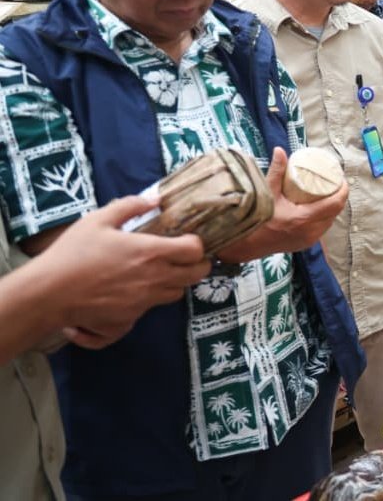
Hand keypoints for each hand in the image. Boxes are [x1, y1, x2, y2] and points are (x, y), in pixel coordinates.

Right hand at [45, 195, 207, 348]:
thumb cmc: (73, 254)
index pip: (195, 251)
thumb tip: (155, 199)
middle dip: (197, 264)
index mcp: (150, 253)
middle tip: (185, 257)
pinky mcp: (132, 317)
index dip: (197, 244)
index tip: (187, 239)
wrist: (49, 293)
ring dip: (176, 281)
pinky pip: (153, 307)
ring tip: (161, 271)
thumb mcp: (98, 220)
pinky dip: (153, 297)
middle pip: (196, 275)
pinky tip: (137, 288)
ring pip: (177, 293)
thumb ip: (130, 206)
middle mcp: (154, 279)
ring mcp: (144, 301)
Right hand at [216, 147, 348, 263]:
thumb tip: (280, 150)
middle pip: (335, 212)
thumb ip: (276, 171)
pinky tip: (323, 209)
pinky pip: (322, 229)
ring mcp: (309, 240)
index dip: (342, 191)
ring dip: (332, 208)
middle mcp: (311, 231)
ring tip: (330, 193)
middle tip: (334, 183)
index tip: (341, 179)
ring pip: (330, 221)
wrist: (247, 244)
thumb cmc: (257, 218)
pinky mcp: (306, 244)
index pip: (334, 204)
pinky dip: (325, 218)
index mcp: (304, 219)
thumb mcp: (267, 193)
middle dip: (338, 197)